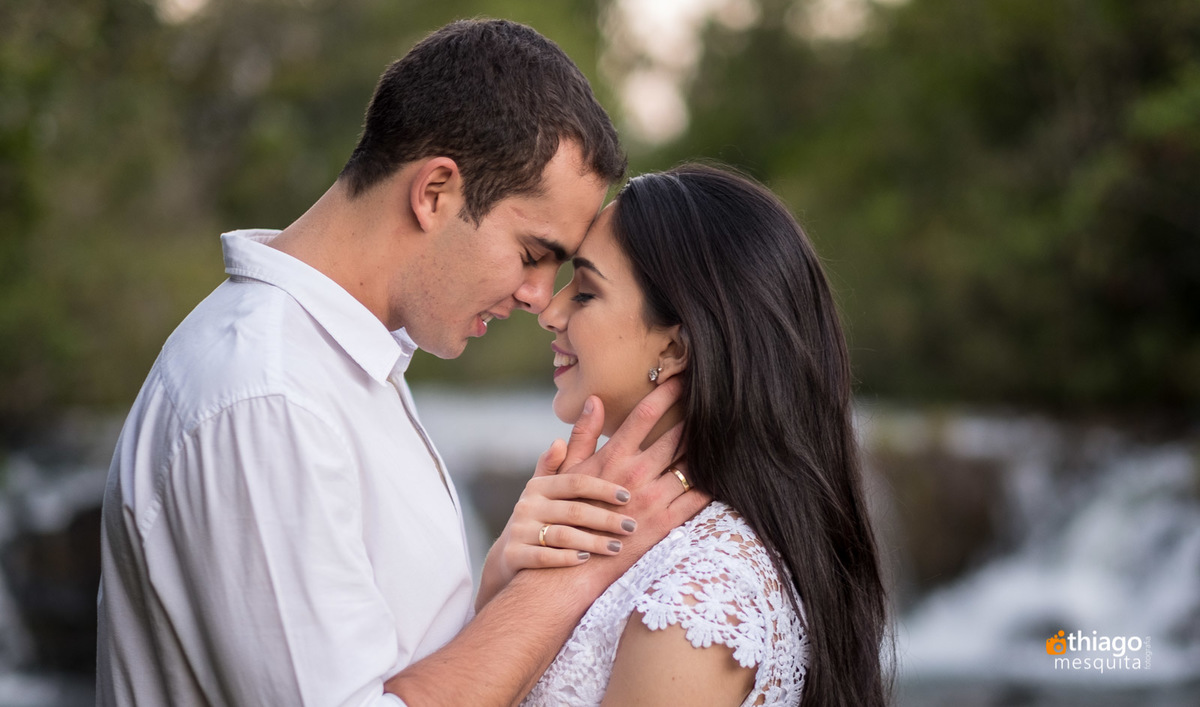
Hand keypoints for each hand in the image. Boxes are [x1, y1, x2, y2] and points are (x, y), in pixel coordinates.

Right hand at [476, 439, 637, 609]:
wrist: (510, 555)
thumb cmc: (541, 516)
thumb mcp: (549, 487)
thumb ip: (568, 458)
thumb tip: (580, 420)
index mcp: (540, 485)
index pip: (576, 482)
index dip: (603, 488)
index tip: (628, 496)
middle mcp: (527, 505)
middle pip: (573, 510)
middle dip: (605, 519)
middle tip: (632, 527)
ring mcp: (519, 530)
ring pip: (561, 535)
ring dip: (592, 542)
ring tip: (617, 548)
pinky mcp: (513, 555)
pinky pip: (544, 557)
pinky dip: (566, 558)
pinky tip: (586, 560)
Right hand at [558, 380, 709, 590]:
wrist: (572, 566)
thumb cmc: (565, 516)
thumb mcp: (567, 473)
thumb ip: (583, 436)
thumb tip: (594, 400)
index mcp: (613, 459)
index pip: (644, 416)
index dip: (665, 394)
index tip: (681, 379)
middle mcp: (635, 476)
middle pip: (675, 438)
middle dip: (695, 418)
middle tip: (713, 402)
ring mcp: (652, 501)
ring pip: (690, 467)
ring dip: (705, 449)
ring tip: (722, 434)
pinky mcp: (665, 525)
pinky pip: (696, 499)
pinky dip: (711, 484)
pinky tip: (720, 474)